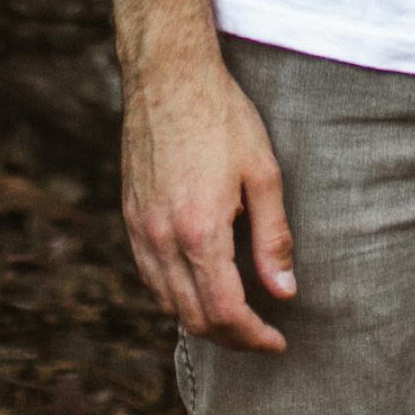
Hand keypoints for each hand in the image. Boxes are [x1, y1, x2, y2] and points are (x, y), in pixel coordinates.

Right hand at [121, 54, 296, 351]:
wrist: (168, 74)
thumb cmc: (221, 115)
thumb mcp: (262, 171)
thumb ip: (273, 237)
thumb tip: (285, 290)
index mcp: (199, 231)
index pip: (225, 312)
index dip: (254, 336)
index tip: (278, 340)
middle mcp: (162, 240)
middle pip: (193, 318)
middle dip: (231, 337)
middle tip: (262, 332)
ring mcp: (140, 230)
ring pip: (167, 304)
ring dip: (202, 321)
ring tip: (236, 314)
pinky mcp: (129, 218)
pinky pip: (150, 278)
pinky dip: (175, 297)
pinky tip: (199, 285)